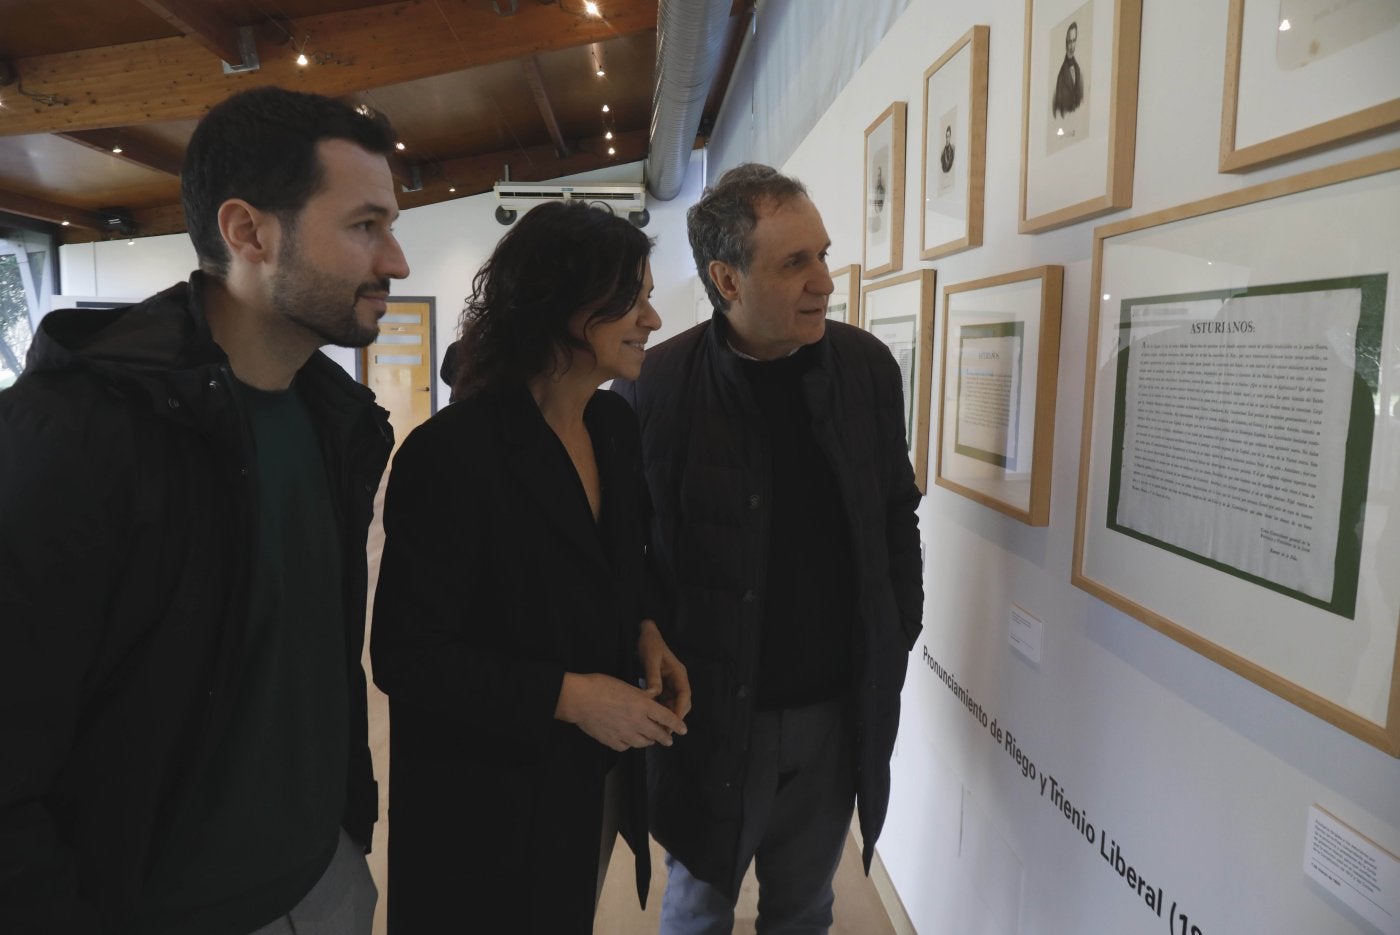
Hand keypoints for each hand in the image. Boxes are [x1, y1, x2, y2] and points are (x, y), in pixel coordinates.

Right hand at [555, 672, 687, 751]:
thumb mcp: (627, 685)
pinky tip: (629, 741)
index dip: (677, 725)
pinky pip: (626, 746)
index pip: (667, 717)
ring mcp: (624, 733)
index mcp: (642, 705)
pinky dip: (630, 744)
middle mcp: (636, 721)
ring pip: (643, 743)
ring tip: (650, 740)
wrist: (579, 700)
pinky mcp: (612, 741)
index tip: (683, 730)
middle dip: (666, 738)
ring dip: (649, 741)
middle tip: (669, 740)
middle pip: (657, 734)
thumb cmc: (601, 686)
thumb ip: (642, 694)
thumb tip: (653, 697)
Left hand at [638, 618, 691, 719]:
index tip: (674, 724)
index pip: (684, 696)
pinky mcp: (664, 684)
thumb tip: (653, 694)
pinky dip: (659, 708)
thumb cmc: (650, 644)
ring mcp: (671, 682)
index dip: (680, 711)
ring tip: (657, 726)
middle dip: (674, 716)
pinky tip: (651, 715)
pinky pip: (664, 700)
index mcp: (679, 673)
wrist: (646, 634)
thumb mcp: (651, 660)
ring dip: (666, 714)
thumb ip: (653, 677)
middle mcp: (678, 680)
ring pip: (673, 703)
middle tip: (664, 730)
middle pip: (681, 702)